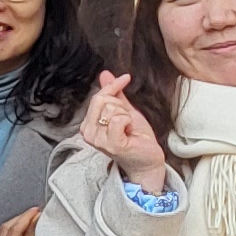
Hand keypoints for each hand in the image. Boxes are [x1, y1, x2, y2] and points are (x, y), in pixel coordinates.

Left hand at [0, 209, 38, 235]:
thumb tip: (35, 219)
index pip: (15, 229)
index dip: (26, 217)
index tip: (37, 210)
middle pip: (7, 228)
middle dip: (21, 218)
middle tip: (36, 213)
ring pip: (2, 232)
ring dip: (16, 224)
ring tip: (30, 220)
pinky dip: (10, 231)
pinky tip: (19, 230)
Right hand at [77, 69, 172, 192]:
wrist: (146, 160)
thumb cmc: (136, 139)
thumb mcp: (125, 111)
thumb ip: (114, 94)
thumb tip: (105, 74)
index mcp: (88, 125)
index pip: (97, 96)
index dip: (113, 85)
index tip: (125, 78)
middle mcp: (89, 133)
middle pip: (103, 100)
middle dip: (121, 106)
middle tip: (127, 121)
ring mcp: (98, 140)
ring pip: (112, 109)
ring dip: (126, 116)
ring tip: (128, 129)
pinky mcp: (111, 144)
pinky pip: (119, 119)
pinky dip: (128, 122)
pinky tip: (129, 132)